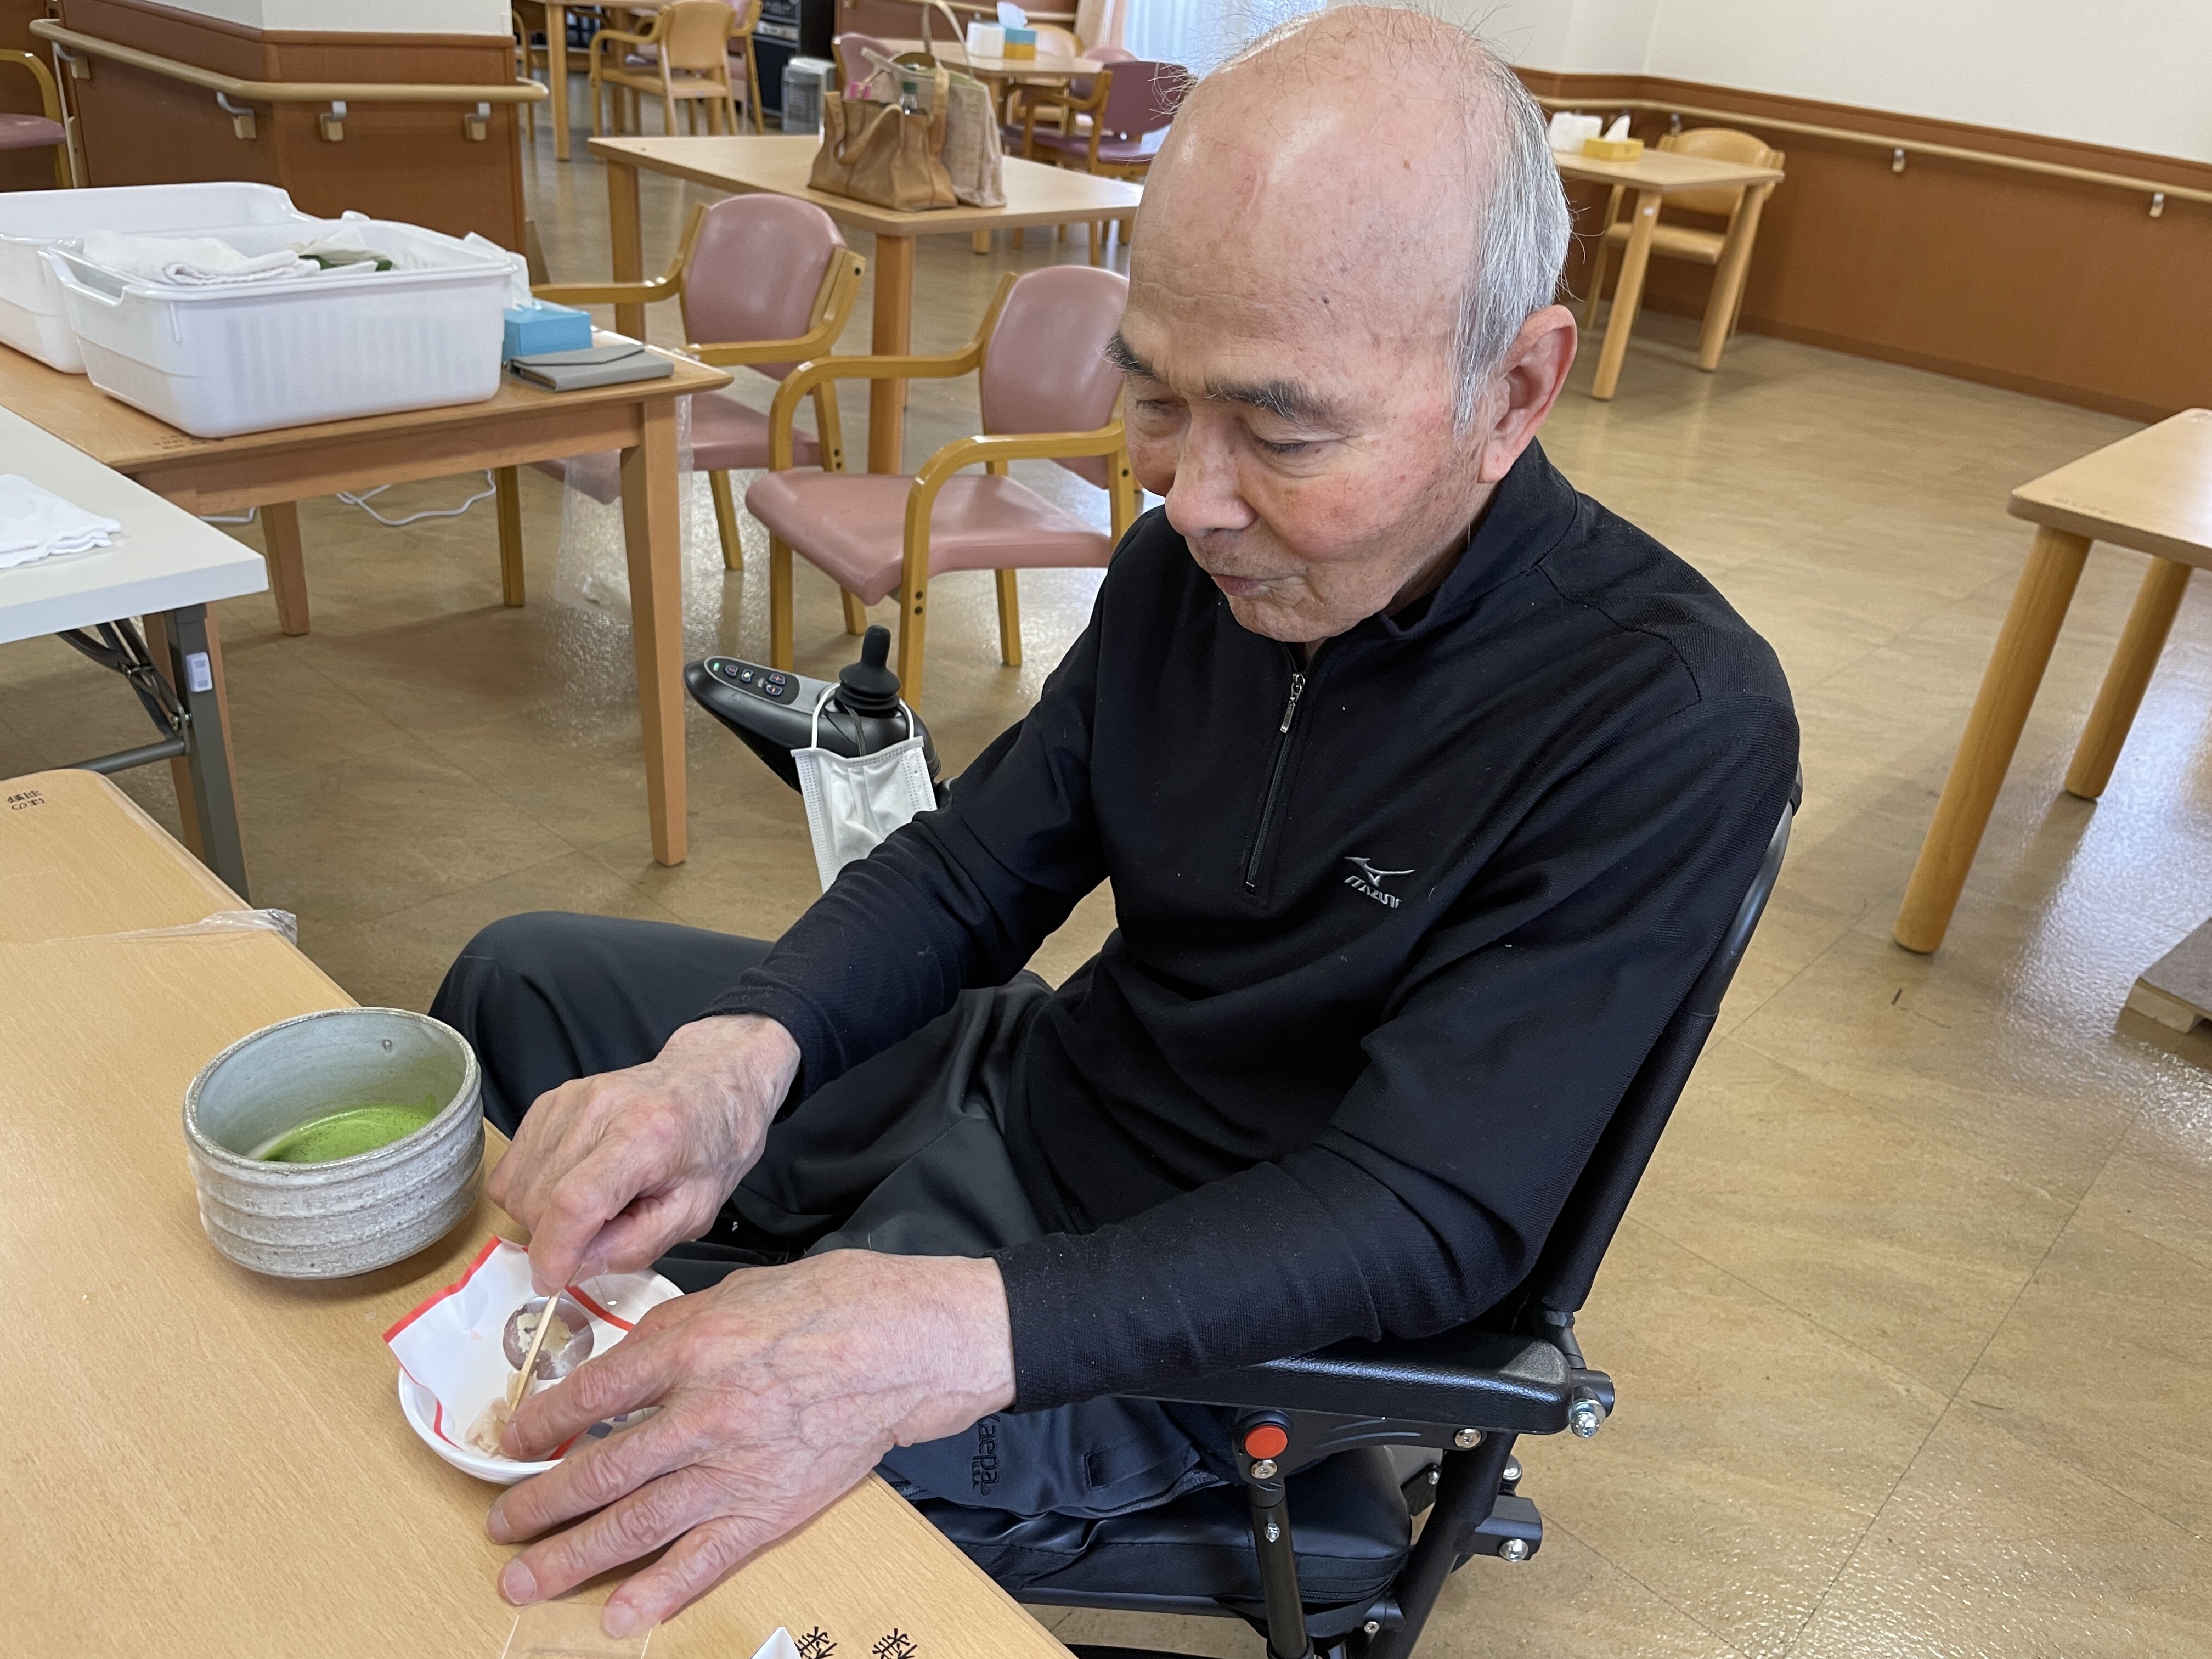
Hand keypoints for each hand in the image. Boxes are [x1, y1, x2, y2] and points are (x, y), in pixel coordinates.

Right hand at [486, 1015, 800, 1293]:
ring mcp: (569, 1101)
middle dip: (557, 1238)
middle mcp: (601, 1110)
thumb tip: (574, 1266)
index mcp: (646, 1136)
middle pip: (539, 1199)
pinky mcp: (548, 1102)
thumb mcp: (693, 1213)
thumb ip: (635, 1246)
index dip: (555, 1251)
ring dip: (540, 1216)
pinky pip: (511, 1168)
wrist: (708, 1088)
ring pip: (516, 1188)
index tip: (552, 1280)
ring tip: (591, 1207)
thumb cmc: (707, 1147)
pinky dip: (530, 1191)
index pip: (575, 1201)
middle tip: (597, 1234)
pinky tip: (570, 1186)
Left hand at [486, 1250, 1017, 1636]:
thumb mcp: (737, 1293)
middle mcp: (705, 1415)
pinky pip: (705, 1560)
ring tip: (524, 1580)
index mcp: (692, 1348)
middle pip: (602, 1471)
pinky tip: (617, 1616)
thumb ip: (672, 1333)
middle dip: (539, 1505)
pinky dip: (658, 1591)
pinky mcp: (772, 1509)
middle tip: (500, 1526)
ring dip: (573, 1557)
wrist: (909, 1345)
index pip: (591, 1396)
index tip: (513, 1444)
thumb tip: (619, 1367)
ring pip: (637, 1524)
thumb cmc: (829, 1305)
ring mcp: (738, 1470)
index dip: (541, 1426)